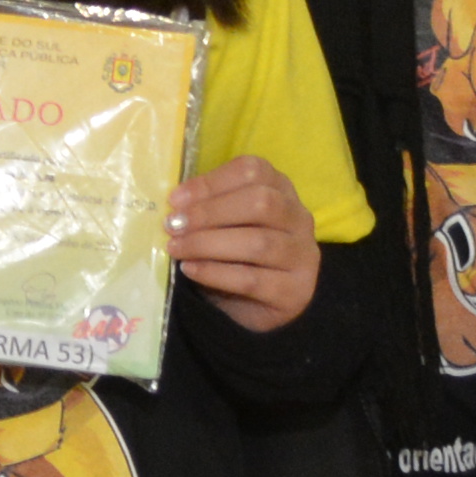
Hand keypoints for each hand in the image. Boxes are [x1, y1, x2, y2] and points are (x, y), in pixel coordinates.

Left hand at [167, 154, 323, 333]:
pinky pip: (251, 279)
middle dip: (210, 212)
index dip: (212, 182)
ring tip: (176, 248)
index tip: (175, 199)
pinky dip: (215, 273)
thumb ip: (206, 208)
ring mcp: (302, 255)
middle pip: (261, 203)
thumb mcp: (223, 224)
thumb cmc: (236, 254)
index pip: (254, 171)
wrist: (259, 304)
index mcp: (280, 189)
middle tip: (173, 225)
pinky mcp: (294, 290)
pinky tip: (190, 270)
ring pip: (258, 243)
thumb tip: (175, 203)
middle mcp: (298, 218)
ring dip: (208, 244)